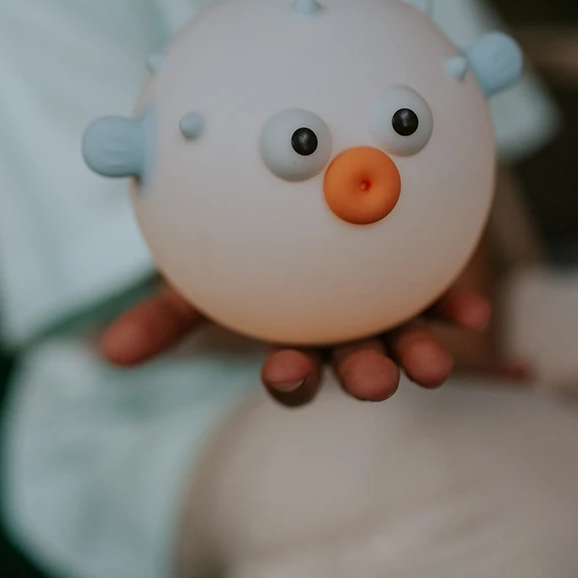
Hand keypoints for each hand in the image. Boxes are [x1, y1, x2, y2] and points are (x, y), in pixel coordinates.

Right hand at [101, 285, 529, 406]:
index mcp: (292, 333)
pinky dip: (460, 310)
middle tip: (372, 379)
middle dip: (364, 376)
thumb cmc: (244, 243)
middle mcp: (341, 330)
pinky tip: (476, 314)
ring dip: (420, 356)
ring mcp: (384, 309)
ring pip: (404, 342)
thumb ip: (162, 314)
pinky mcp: (420, 282)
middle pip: (353, 363)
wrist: (304, 198)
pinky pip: (444, 301)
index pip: (289, 369)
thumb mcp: (199, 274)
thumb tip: (101, 356)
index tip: (282, 372)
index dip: (288, 378)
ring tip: (434, 361)